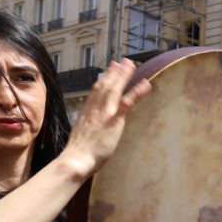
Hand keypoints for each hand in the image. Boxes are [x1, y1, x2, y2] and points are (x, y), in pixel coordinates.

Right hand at [60, 59, 150, 177]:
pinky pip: (127, 102)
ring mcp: (104, 113)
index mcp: (86, 114)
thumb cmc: (78, 155)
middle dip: (114, 73)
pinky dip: (137, 91)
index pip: (95, 92)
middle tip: (121, 61)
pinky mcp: (114, 120)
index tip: (107, 71)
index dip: (102, 80)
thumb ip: (87, 130)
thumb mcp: (81, 138)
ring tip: (131, 64)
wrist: (76, 159)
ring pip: (114, 89)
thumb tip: (88, 132)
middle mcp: (94, 109)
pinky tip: (146, 83)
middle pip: (105, 86)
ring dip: (123, 75)